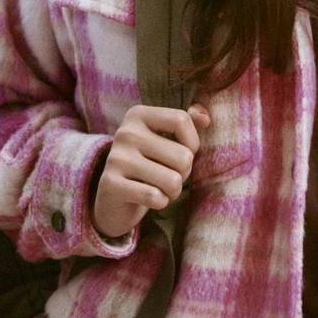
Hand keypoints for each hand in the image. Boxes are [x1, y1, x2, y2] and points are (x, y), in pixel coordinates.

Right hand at [92, 104, 211, 239]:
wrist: (113, 197)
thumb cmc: (149, 163)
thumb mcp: (165, 138)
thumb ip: (187, 122)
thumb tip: (206, 118)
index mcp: (138, 115)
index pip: (181, 120)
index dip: (192, 142)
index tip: (182, 152)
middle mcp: (125, 132)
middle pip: (183, 156)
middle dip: (184, 173)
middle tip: (168, 176)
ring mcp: (117, 158)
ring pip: (173, 181)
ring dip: (173, 191)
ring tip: (160, 188)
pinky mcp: (111, 184)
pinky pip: (155, 197)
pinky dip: (160, 202)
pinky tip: (149, 199)